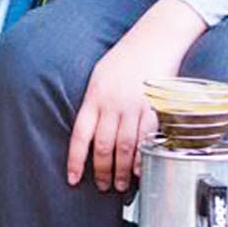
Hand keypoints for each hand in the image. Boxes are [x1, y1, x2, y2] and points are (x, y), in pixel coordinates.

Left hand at [66, 0, 207, 192]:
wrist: (154, 40)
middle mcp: (112, 104)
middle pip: (104, 147)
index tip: (73, 178)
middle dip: (102, 172)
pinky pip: (147, 139)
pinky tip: (139, 170)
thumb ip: (94, 104)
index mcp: (94, 97)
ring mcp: (134, 107)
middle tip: (103, 186)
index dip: (75, 161)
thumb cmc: (125, 58)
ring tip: (121, 185)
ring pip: (125, 147)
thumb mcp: (99, 77)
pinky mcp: (154, 108)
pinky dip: (142, 157)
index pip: (80, 136)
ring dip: (122, 171)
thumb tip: (89, 132)